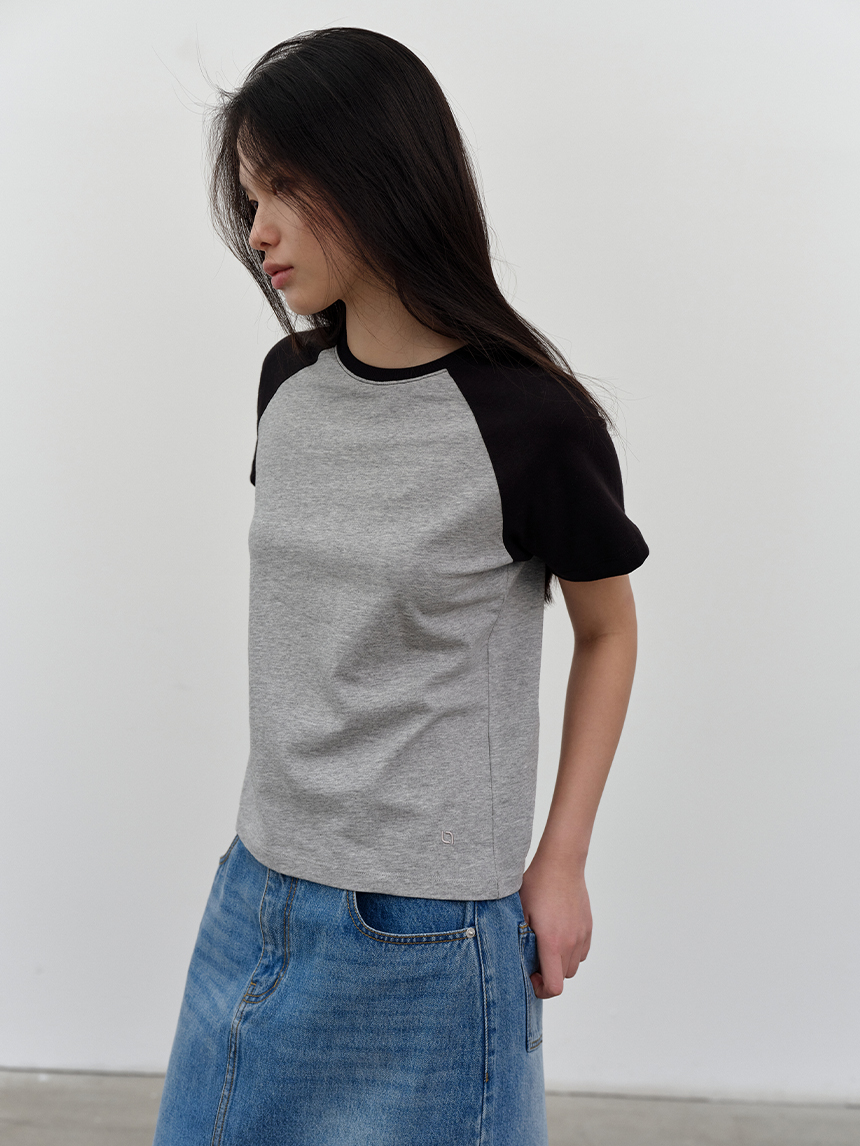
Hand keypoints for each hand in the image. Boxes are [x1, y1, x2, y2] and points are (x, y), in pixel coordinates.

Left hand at [517, 852, 592, 998]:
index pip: (554, 987)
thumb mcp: (520, 912)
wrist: (561, 863)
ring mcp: (582, 935)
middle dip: (549, 974)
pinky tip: (558, 935)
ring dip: (560, 963)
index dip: (541, 990)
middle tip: (534, 958)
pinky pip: (582, 951)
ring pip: (574, 965)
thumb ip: (520, 941)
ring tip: (546, 945)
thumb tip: (517, 960)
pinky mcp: (588, 927)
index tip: (531, 976)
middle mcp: (571, 943)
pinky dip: (571, 952)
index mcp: (552, 943)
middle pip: (564, 977)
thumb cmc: (536, 885)